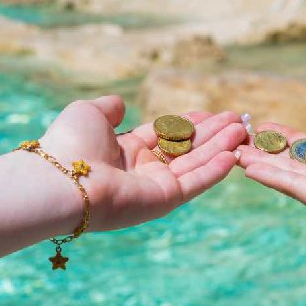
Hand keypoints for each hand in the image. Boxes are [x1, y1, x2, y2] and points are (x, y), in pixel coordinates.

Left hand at [39, 96, 246, 231]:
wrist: (62, 179)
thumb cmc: (71, 143)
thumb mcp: (89, 113)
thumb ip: (109, 107)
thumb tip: (121, 104)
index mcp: (125, 149)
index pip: (166, 134)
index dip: (190, 123)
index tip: (212, 113)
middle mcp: (142, 169)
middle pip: (186, 148)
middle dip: (213, 134)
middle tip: (238, 120)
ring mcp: (154, 187)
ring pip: (195, 163)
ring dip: (220, 147)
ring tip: (243, 130)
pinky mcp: (163, 201)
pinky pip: (194, 182)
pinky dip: (214, 170)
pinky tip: (233, 155)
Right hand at [237, 109, 305, 229]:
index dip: (291, 139)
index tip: (266, 127)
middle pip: (300, 166)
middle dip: (270, 153)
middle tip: (241, 140)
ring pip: (293, 179)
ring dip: (264, 166)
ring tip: (235, 152)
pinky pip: (298, 190)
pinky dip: (273, 178)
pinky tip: (249, 165)